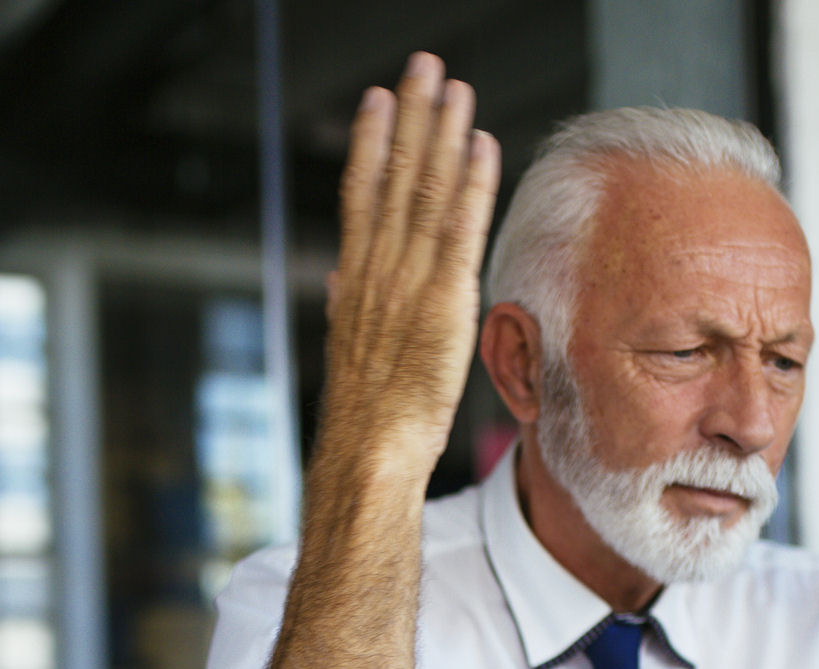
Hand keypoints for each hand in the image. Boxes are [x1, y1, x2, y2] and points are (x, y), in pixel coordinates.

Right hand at [313, 53, 500, 489]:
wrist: (369, 452)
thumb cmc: (365, 417)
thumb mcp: (349, 350)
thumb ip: (347, 307)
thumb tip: (338, 283)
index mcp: (354, 279)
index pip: (360, 194)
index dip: (370, 142)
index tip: (378, 98)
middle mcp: (377, 269)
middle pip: (392, 176)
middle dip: (410, 117)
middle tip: (423, 66)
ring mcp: (408, 282)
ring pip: (424, 191)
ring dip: (442, 135)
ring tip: (454, 88)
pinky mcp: (442, 301)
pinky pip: (457, 230)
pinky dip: (469, 185)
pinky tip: (480, 146)